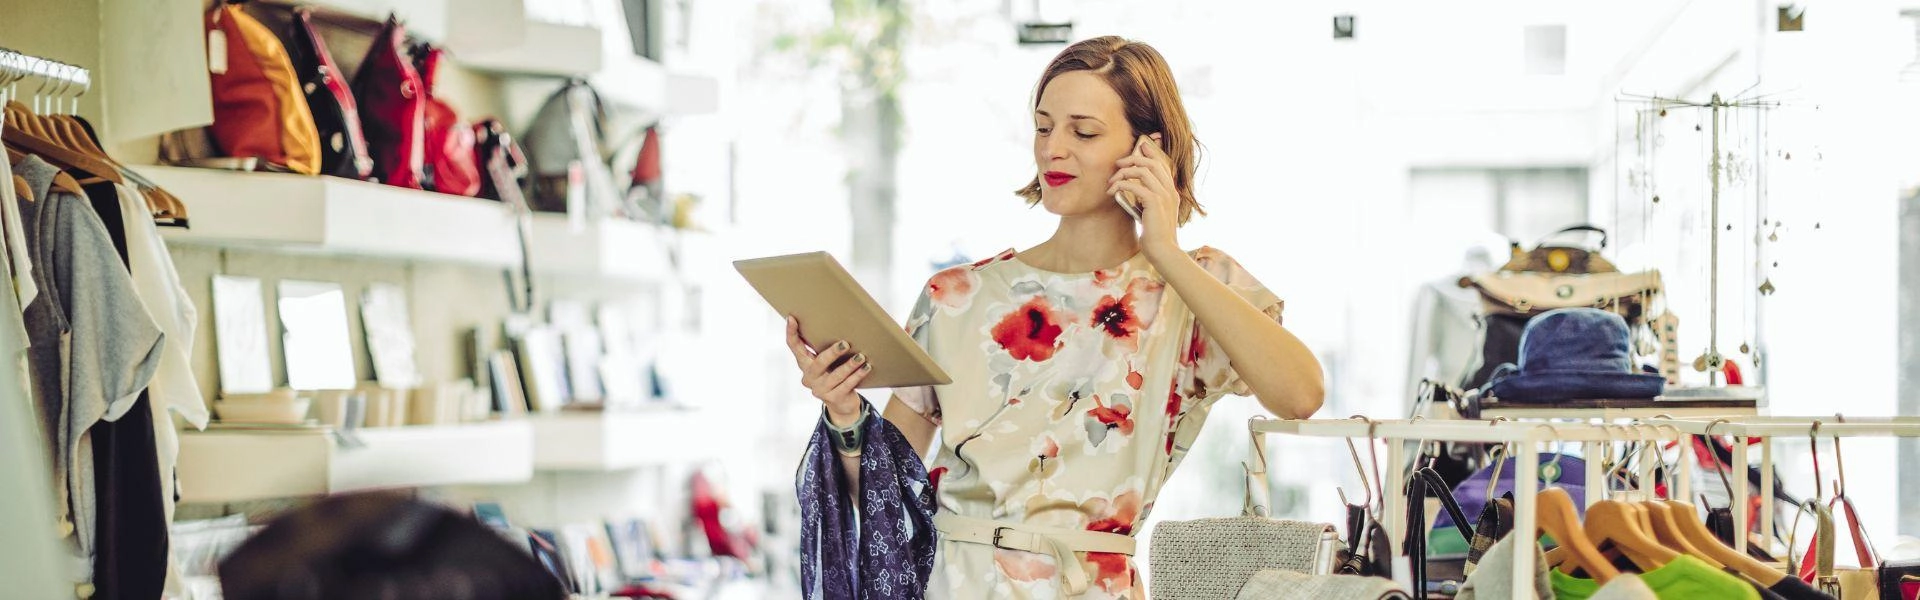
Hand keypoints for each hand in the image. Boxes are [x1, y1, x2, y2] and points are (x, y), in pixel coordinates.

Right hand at [785, 315, 870, 426]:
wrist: (842, 404)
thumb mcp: (826, 362)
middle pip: (818, 363)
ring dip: (850, 365)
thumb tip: (837, 322)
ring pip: (836, 375)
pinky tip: (866, 367)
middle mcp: (809, 377)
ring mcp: (820, 389)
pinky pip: (846, 385)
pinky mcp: (833, 398)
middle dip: (832, 353)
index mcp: (805, 364)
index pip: (794, 346)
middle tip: (845, 344)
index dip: (791, 332)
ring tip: (861, 357)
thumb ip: (824, 348)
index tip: (792, 317)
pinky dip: (857, 375)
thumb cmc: (835, 374)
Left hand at [1108, 133, 1178, 255]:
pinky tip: (1112, 192)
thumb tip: (1132, 189)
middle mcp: (1170, 191)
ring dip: (1124, 173)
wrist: (1163, 251)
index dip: (1151, 153)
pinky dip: (1121, 185)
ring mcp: (1164, 196)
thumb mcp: (1152, 213)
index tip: (1139, 147)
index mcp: (1171, 192)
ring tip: (1112, 181)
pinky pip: (1135, 185)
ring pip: (1143, 171)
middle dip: (1132, 159)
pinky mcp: (1154, 203)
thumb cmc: (1155, 236)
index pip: (1162, 165)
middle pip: (1152, 163)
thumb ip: (1147, 200)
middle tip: (1118, 164)